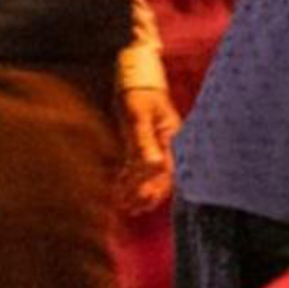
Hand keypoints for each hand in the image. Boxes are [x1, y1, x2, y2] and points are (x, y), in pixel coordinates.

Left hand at [118, 74, 177, 219]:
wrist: (135, 78)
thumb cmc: (139, 93)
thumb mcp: (140, 115)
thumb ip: (146, 140)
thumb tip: (155, 166)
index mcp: (170, 139)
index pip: (166, 170)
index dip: (156, 188)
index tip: (143, 200)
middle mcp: (165, 145)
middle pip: (159, 177)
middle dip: (146, 195)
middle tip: (131, 209)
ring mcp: (153, 145)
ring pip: (147, 175)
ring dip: (136, 190)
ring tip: (123, 206)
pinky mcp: (140, 144)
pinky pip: (136, 167)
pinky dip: (128, 179)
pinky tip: (118, 189)